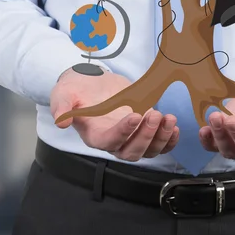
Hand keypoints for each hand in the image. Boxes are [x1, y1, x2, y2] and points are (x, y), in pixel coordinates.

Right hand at [50, 68, 178, 161]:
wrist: (93, 83)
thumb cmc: (77, 89)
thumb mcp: (64, 92)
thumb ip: (61, 106)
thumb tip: (61, 122)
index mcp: (94, 134)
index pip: (108, 142)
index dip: (122, 133)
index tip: (134, 115)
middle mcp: (113, 141)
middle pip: (131, 152)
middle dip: (146, 136)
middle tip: (154, 115)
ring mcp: (131, 137)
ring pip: (148, 151)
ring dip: (161, 138)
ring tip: (169, 119)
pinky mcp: (143, 130)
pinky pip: (159, 145)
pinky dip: (169, 140)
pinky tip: (174, 127)